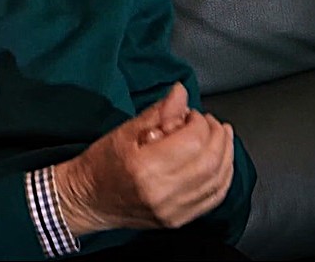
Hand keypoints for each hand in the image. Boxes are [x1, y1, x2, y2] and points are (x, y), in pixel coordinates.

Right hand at [53, 83, 234, 236]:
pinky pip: (214, 198)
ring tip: (220, 137)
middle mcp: (161, 192)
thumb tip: (181, 93)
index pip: (191, 141)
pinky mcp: (178, 220)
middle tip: (210, 122)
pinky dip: (223, 177)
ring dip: (226, 154)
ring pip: (217, 180)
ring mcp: (172, 210)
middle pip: (210, 161)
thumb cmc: (101, 164)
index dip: (198, 122)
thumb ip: (158, 113)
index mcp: (144, 168)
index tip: (190, 114)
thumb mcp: (124, 131)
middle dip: (217, 135)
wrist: (88, 199)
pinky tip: (221, 162)